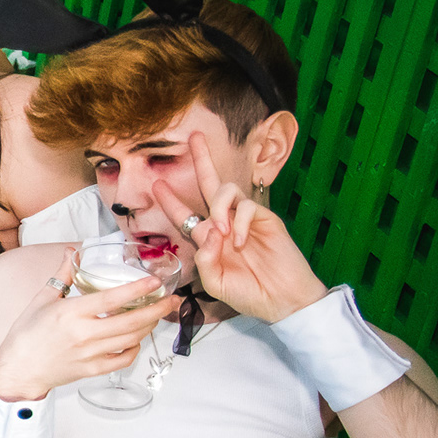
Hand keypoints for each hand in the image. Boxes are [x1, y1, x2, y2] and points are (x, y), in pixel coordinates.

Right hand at [0, 247, 179, 401]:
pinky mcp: (92, 369)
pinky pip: (123, 359)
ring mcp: (90, 354)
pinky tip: (136, 339)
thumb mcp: (41, 300)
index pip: (112, 299)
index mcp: (71, 313)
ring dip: (149, 326)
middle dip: (157, 309)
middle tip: (172, 300)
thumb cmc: (26, 335)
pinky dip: (134, 348)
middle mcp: (84, 334)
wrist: (17, 370)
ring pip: (131, 339)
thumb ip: (63, 275)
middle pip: (131, 321)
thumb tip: (72, 252)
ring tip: (157, 315)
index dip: (138, 289)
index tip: (154, 282)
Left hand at [152, 138, 323, 322]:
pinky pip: (247, 207)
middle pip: (210, 185)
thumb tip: (209, 231)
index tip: (156, 184)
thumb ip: (205, 260)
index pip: (186, 215)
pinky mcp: (266, 218)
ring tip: (222, 231)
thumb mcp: (215, 282)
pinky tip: (241, 242)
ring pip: (227, 191)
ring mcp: (246, 219)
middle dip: (202, 160)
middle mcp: (225, 223)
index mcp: (210, 239)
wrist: (282, 299)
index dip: (171, 201)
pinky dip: (240, 223)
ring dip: (218, 207)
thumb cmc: (248, 293)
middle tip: (194, 137)